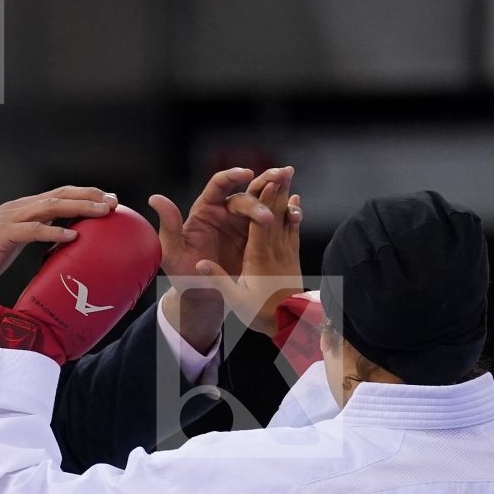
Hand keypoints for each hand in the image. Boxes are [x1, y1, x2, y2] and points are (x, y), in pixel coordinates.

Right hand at [0, 207, 161, 363]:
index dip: (84, 195)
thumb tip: (58, 239)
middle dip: (89, 196)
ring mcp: (8, 220)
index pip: (57, 196)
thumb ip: (33, 236)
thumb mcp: (12, 244)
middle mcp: (16, 209)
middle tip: (113, 201)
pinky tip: (72, 236)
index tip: (107, 200)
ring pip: (50, 207)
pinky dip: (54, 232)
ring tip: (101, 212)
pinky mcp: (2, 236)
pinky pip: (33, 231)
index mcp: (20, 210)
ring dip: (79, 208)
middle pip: (59, 195)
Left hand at [152, 166, 292, 350]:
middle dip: (260, 189)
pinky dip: (283, 214)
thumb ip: (168, 226)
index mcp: (205, 210)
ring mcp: (244, 224)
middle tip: (273, 193)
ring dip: (276, 192)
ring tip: (290, 189)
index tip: (244, 174)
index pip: (218, 185)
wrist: (203, 296)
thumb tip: (155, 198)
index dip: (231, 176)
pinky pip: (273, 222)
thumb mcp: (171, 253)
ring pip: (263, 202)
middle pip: (245, 191)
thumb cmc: (183, 275)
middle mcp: (226, 212)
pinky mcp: (258, 238)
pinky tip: (295, 212)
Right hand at [197, 170, 303, 334]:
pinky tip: (296, 202)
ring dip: (286, 196)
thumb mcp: (234, 299)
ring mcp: (286, 252)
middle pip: (275, 214)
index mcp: (257, 257)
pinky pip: (293, 229)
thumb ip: (217, 279)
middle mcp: (274, 250)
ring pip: (286, 218)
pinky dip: (294, 213)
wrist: (290, 324)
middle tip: (282, 168)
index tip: (266, 181)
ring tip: (288, 176)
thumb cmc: (259, 312)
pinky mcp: (292, 257)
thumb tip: (198, 265)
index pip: (260, 223)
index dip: (263, 201)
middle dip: (278, 190)